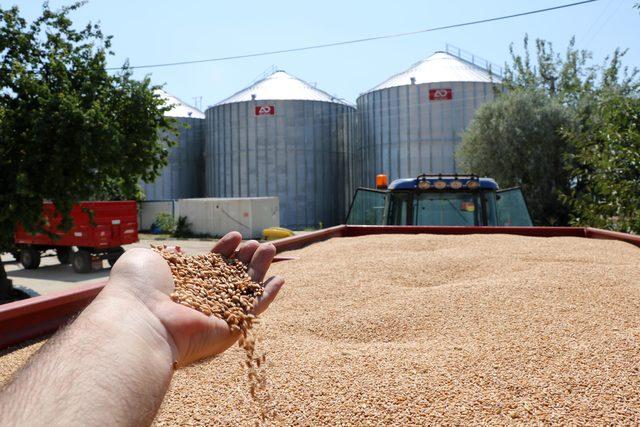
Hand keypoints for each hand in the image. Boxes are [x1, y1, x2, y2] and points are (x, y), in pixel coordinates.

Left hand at [105, 232, 284, 365]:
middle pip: (229, 276)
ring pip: (244, 289)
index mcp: (181, 284)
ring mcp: (216, 314)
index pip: (209, 265)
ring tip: (269, 249)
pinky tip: (279, 279)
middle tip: (256, 243)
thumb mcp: (147, 259)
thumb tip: (173, 251)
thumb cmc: (138, 287)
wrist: (142, 318)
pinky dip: (267, 295)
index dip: (224, 250)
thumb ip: (165, 254)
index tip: (236, 236)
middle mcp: (200, 299)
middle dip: (244, 258)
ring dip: (259, 269)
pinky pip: (254, 310)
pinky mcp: (231, 327)